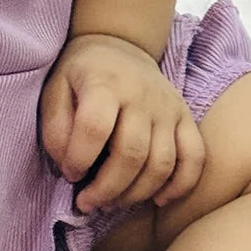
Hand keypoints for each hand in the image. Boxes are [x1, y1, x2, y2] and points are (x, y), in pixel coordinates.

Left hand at [39, 33, 204, 214]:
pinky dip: (180, 186)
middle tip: (88, 203)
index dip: (79, 159)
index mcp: (104, 83)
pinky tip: (157, 200)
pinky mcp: (185, 117)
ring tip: (112, 203)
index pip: (94, 127)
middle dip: (107, 188)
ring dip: (136, 194)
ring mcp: (168, 106)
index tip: (69, 174)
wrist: (119, 47)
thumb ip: (56, 129)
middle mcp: (141, 94)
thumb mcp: (55, 90)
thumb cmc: (81, 75)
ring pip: (162, 163)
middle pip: (131, 153)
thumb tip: (70, 169)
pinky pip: (194, 158)